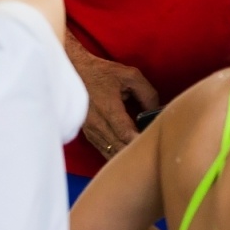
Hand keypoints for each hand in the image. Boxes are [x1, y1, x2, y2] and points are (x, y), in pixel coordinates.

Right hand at [65, 35, 159, 160]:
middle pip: (118, 147)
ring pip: (110, 153)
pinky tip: (128, 154)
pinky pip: (104, 150)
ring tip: (143, 156)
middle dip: (135, 152)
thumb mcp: (130, 76)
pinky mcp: (89, 134)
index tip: (151, 146)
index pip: (125, 133)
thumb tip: (156, 111)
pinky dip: (116, 154)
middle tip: (153, 152)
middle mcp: (97, 123)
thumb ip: (147, 93)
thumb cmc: (102, 73)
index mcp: (108, 108)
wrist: (73, 73)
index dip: (138, 142)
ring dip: (125, 156)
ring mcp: (91, 131)